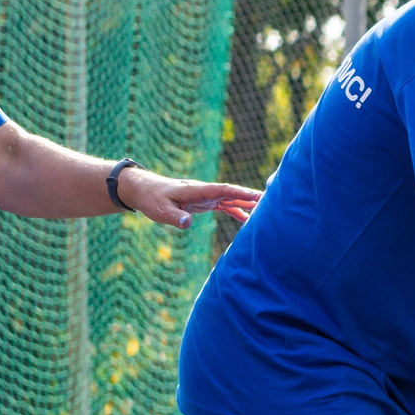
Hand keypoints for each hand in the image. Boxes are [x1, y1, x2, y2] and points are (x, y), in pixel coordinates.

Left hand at [119, 168, 260, 227]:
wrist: (145, 191)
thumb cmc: (152, 200)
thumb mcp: (159, 210)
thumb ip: (174, 217)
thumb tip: (187, 224)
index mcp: (196, 190)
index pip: (222, 190)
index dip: (238, 192)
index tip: (255, 195)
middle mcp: (205, 192)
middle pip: (231, 193)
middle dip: (249, 196)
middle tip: (270, 200)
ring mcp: (206, 197)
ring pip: (230, 198)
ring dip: (246, 202)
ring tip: (266, 207)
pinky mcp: (204, 203)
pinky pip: (224, 206)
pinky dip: (236, 210)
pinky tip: (247, 218)